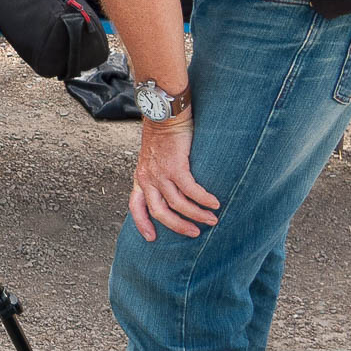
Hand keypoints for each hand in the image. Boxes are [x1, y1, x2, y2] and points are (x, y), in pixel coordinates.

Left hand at [129, 115, 220, 240]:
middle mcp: (147, 178)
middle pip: (159, 212)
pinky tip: (215, 203)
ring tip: (212, 219)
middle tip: (194, 233)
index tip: (151, 238)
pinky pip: (191, 190)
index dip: (142, 223)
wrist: (164, 112)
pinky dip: (204, 199)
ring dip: (197, 214)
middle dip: (178, 226)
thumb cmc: (162, 132)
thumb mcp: (153, 156)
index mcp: (140, 177)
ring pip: (178, 204)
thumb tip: (172, 186)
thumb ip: (158, 172)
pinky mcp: (175, 166)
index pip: (135, 206)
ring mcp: (160, 173)